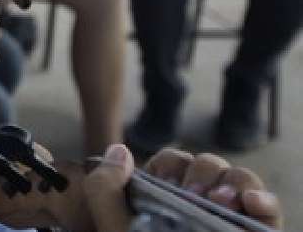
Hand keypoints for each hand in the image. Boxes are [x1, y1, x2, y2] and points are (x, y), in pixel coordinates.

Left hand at [85, 146, 283, 230]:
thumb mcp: (117, 227)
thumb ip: (105, 188)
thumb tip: (120, 150)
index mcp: (168, 199)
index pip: (173, 162)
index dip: (168, 164)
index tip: (163, 181)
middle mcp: (201, 203)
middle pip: (208, 164)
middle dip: (199, 172)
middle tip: (191, 194)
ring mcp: (230, 216)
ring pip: (240, 178)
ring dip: (230, 181)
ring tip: (218, 201)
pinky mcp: (254, 231)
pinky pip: (269, 207)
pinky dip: (263, 199)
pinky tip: (249, 203)